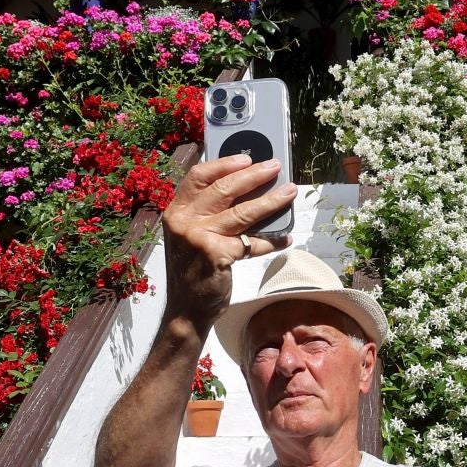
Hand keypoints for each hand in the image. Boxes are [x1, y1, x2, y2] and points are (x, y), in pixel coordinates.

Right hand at [160, 154, 296, 324]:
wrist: (186, 308)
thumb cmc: (193, 269)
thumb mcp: (189, 235)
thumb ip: (206, 213)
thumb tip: (244, 188)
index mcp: (176, 211)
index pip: (199, 176)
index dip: (224, 164)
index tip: (246, 159)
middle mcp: (184, 220)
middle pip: (225, 188)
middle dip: (254, 175)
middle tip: (275, 167)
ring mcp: (199, 237)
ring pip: (243, 212)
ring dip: (271, 201)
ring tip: (289, 193)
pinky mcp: (216, 254)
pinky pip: (252, 243)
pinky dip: (272, 241)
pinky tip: (286, 238)